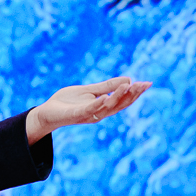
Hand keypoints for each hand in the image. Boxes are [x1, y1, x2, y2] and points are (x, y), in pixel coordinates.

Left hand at [25, 76, 148, 143]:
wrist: (47, 112)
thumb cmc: (68, 102)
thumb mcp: (90, 90)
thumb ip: (107, 86)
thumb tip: (128, 79)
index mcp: (103, 107)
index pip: (123, 100)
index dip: (135, 93)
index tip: (148, 83)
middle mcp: (98, 113)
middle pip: (119, 105)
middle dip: (132, 95)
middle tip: (143, 85)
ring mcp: (88, 115)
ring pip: (107, 107)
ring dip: (118, 97)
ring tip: (127, 86)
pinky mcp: (76, 115)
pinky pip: (89, 110)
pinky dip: (97, 104)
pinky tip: (105, 97)